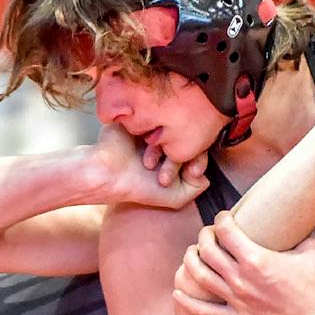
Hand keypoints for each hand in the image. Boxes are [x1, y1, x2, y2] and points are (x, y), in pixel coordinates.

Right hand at [86, 124, 208, 208]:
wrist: (108, 172)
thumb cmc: (138, 187)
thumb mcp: (174, 198)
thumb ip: (195, 189)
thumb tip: (206, 176)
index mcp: (173, 159)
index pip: (196, 152)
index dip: (199, 161)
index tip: (192, 172)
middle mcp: (165, 143)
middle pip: (188, 139)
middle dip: (185, 155)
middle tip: (177, 166)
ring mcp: (153, 130)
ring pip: (173, 129)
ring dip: (165, 147)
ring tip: (151, 163)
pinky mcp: (142, 118)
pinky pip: (158, 117)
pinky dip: (155, 131)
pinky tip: (148, 145)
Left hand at [172, 210, 314, 314]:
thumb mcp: (311, 250)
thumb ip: (298, 235)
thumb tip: (295, 226)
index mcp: (256, 258)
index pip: (226, 231)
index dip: (221, 219)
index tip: (223, 217)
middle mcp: (242, 279)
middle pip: (208, 250)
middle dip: (205, 236)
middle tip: (209, 233)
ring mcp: (238, 300)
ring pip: (200, 277)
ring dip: (191, 261)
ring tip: (193, 253)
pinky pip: (206, 311)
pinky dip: (188, 301)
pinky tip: (178, 291)